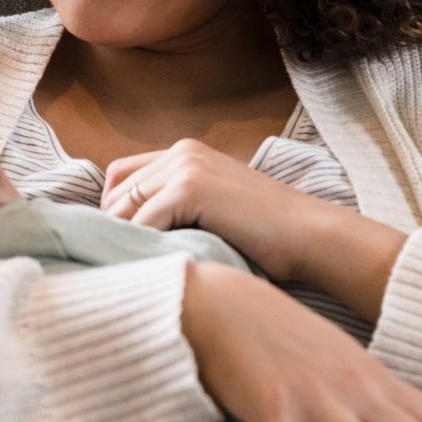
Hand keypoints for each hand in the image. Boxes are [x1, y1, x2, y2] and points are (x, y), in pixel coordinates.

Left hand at [102, 137, 332, 281]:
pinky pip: (143, 222)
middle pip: (116, 192)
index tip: (120, 245)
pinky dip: (143, 247)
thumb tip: (126, 233)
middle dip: (114, 229)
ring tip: (133, 269)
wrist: (308, 235)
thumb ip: (176, 208)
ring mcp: (186, 166)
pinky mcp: (190, 187)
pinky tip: (154, 267)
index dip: (112, 212)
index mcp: (186, 153)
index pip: (121, 177)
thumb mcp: (213, 210)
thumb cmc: (266, 235)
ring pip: (124, 208)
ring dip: (125, 240)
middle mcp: (182, 152)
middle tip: (119, 263)